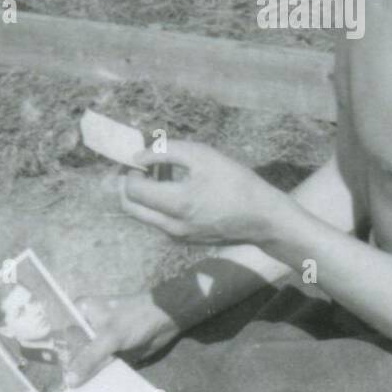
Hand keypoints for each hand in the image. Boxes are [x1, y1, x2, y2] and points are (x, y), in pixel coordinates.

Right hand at [63, 292, 180, 386]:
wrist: (166, 319)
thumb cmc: (135, 318)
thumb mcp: (109, 336)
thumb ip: (88, 357)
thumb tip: (69, 380)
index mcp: (81, 311)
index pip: (62, 336)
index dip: (59, 356)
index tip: (57, 377)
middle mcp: (87, 324)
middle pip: (73, 350)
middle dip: (72, 368)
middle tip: (67, 391)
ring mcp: (99, 338)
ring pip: (86, 359)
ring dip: (85, 375)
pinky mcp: (111, 350)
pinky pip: (100, 365)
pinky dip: (98, 375)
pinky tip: (92, 391)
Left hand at [118, 140, 289, 245]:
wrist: (262, 218)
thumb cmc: (236, 182)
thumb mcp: (203, 156)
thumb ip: (166, 152)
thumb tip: (138, 156)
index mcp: (176, 204)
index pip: (133, 190)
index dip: (131, 170)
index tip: (142, 157)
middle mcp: (171, 226)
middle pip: (130, 208)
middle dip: (128, 185)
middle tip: (140, 166)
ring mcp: (177, 236)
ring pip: (142, 215)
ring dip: (143, 194)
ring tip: (161, 171)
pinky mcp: (184, 239)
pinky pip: (158, 221)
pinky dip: (156, 203)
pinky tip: (174, 186)